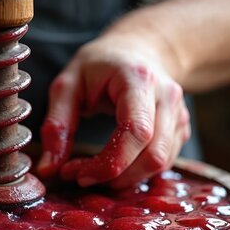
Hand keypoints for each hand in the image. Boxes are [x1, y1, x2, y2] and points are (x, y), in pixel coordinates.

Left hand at [36, 36, 190, 187]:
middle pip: (153, 155)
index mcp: (139, 80)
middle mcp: (167, 97)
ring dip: (125, 179)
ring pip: (161, 164)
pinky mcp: (180, 130)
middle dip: (114, 176)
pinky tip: (113, 165)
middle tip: (80, 176)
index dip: (107, 163)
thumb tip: (49, 169)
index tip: (75, 173)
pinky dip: (136, 173)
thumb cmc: (99, 66)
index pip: (136, 132)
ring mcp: (179, 115)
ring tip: (94, 171)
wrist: (137, 51)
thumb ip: (56, 125)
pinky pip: (164, 162)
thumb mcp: (67, 85)